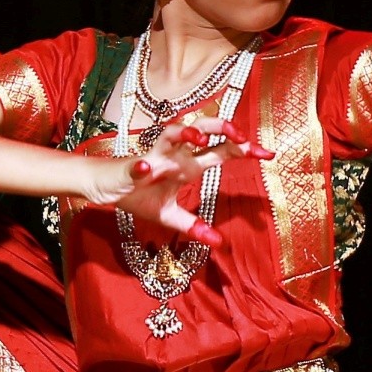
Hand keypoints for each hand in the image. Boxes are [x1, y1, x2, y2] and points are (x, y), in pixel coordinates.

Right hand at [76, 120, 267, 245]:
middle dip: (221, 129)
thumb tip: (219, 242)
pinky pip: (136, 165)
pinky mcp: (130, 167)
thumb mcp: (169, 216)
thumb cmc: (136, 195)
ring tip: (199, 138)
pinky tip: (146, 168)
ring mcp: (152, 157)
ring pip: (170, 133)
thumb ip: (193, 226)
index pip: (220, 151)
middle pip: (200, 130)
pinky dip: (141, 166)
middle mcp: (173, 155)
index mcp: (186, 166)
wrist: (102, 188)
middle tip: (240, 136)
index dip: (244, 149)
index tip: (268, 153)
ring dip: (184, 132)